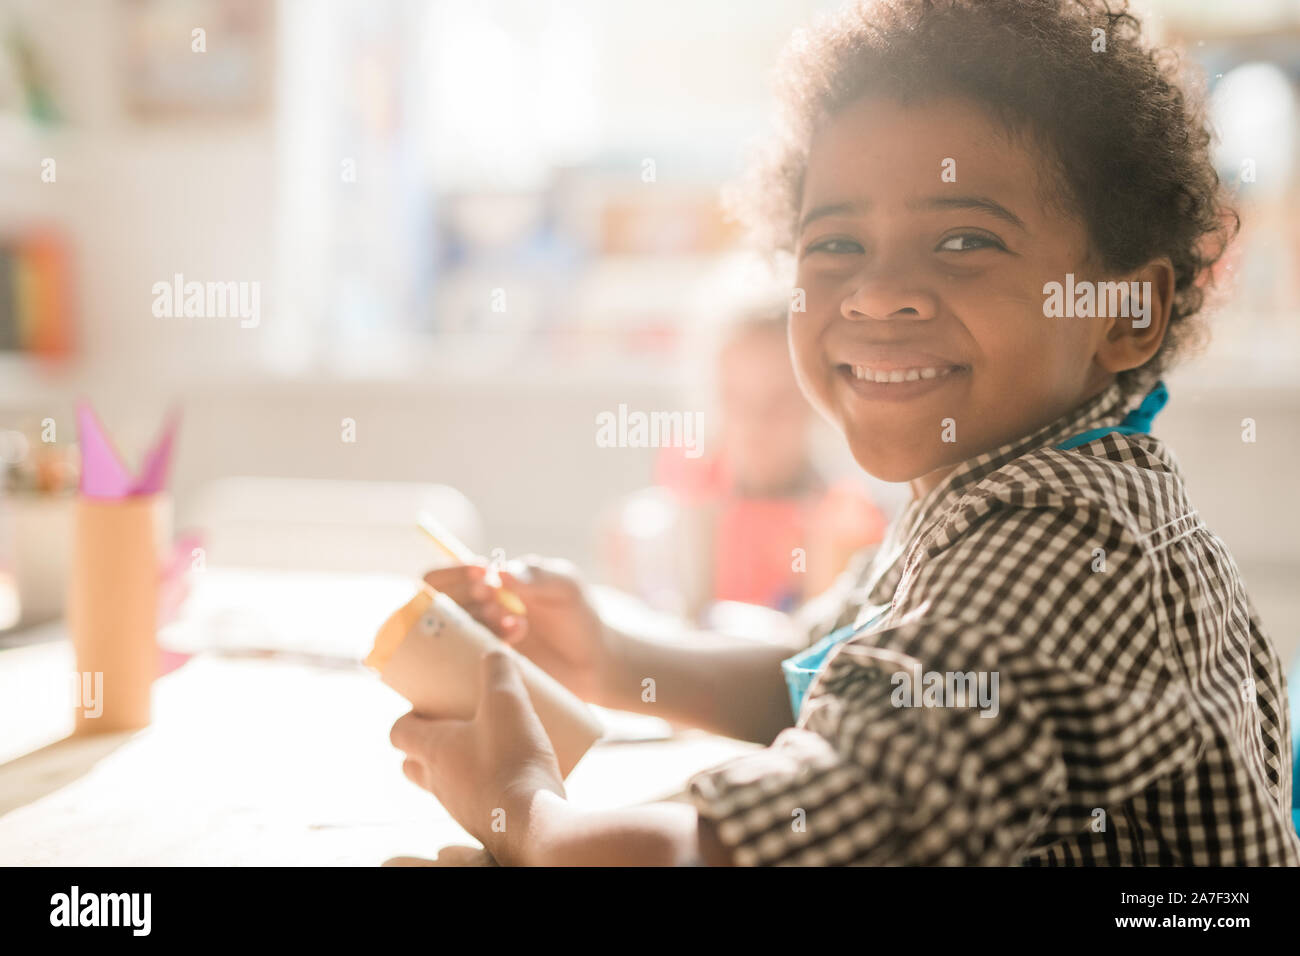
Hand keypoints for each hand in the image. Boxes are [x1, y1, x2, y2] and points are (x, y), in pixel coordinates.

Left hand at [389, 651, 563, 864]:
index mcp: (433, 750)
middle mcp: (438, 781)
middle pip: (413, 763)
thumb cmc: (512, 759)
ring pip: (443, 782)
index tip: (427, 706)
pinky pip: (472, 799)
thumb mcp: (508, 702)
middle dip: (427, 744)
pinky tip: (510, 773)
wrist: (534, 821)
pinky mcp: (482, 821)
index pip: (398, 733)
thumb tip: (494, 652)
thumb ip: (499, 671)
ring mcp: (458, 806)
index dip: (407, 717)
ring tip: (488, 745)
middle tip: (455, 725)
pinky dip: (482, 784)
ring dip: (456, 764)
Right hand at [422, 556, 613, 703]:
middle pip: (436, 602)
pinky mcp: (483, 671)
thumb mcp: (565, 586)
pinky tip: (514, 644)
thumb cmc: (580, 617)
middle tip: (497, 600)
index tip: (482, 575)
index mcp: (487, 585)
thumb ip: (536, 575)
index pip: (442, 575)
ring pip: (450, 631)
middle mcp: (474, 613)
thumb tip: (498, 573)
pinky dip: (483, 647)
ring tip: (517, 624)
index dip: (453, 573)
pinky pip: (463, 662)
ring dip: (477, 621)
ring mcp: (476, 644)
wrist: (595, 664)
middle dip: (465, 597)